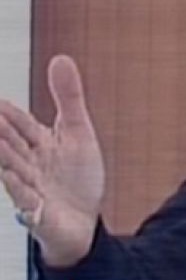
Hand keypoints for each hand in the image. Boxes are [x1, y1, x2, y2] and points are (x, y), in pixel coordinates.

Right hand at [0, 55, 104, 266]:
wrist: (83, 221)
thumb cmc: (76, 176)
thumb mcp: (78, 132)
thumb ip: (68, 97)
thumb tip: (60, 57)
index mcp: (37, 142)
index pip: (19, 122)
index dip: (7, 110)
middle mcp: (28, 163)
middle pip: (9, 143)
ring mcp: (31, 187)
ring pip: (12, 168)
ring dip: (3, 155)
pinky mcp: (38, 211)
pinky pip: (26, 200)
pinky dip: (19, 189)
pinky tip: (12, 176)